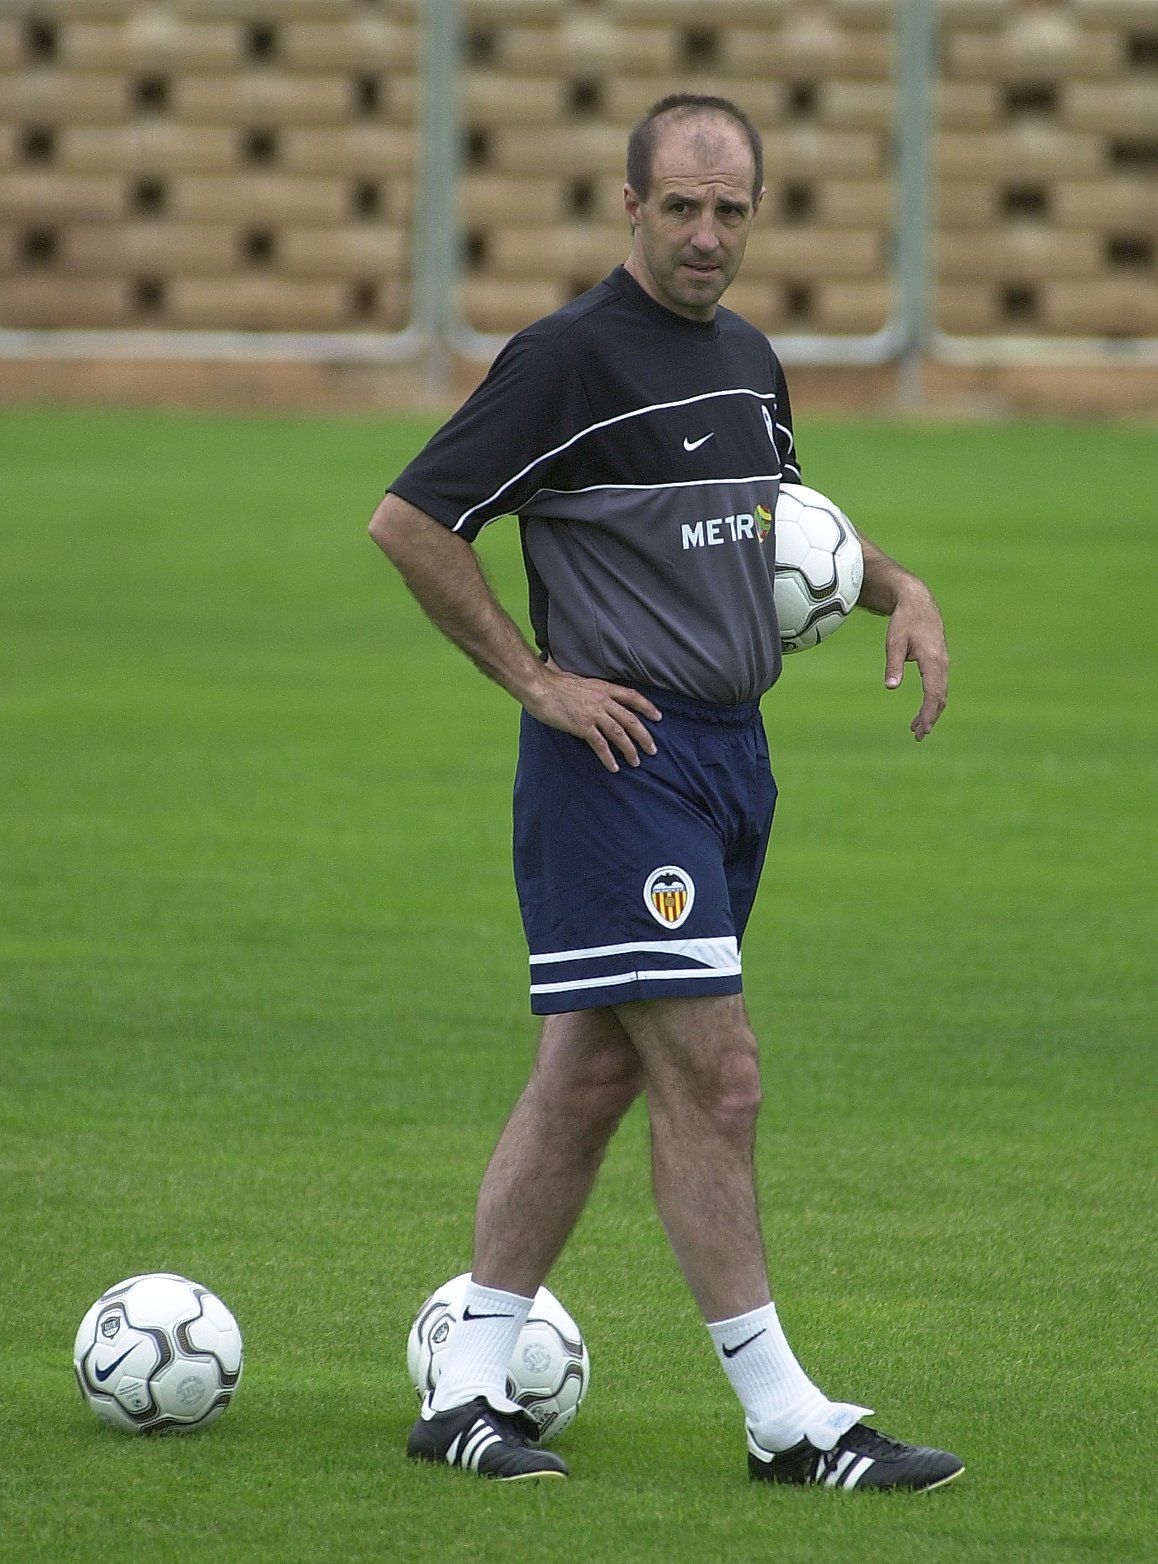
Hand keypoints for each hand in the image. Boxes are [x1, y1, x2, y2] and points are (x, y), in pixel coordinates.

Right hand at [524, 663, 661, 772]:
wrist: (539, 686)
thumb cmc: (553, 683)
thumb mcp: (579, 681)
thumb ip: (590, 689)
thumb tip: (590, 691)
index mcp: (603, 688)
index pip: (632, 696)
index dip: (647, 707)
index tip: (658, 717)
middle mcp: (602, 700)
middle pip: (631, 719)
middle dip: (644, 736)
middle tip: (653, 749)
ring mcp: (593, 713)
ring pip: (619, 733)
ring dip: (630, 749)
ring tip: (636, 761)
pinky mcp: (583, 726)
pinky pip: (600, 745)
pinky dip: (608, 757)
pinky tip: (613, 767)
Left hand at [883, 584, 948, 740]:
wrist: (918, 602)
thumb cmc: (904, 622)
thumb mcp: (894, 642)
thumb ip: (893, 665)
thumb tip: (891, 687)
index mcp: (933, 660)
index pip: (933, 693)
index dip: (928, 713)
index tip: (922, 730)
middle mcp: (942, 663)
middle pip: (940, 698)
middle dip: (930, 718)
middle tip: (918, 736)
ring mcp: (943, 663)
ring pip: (940, 694)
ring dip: (931, 712)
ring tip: (916, 729)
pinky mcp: (940, 662)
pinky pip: (939, 686)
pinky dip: (932, 701)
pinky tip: (921, 711)